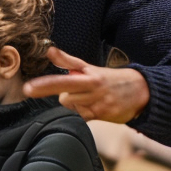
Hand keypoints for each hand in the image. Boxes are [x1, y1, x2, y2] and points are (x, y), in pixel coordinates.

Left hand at [22, 46, 149, 123]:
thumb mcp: (92, 68)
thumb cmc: (111, 79)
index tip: (29, 87)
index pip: (63, 78)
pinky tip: (90, 109)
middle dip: (59, 95)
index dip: (46, 83)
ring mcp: (99, 103)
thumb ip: (69, 62)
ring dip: (74, 105)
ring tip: (87, 100)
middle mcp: (93, 89)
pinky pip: (81, 118)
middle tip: (54, 91)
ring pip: (71, 108)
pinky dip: (80, 115)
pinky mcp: (103, 116)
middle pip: (64, 96)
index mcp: (89, 76)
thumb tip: (50, 51)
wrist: (142, 91)